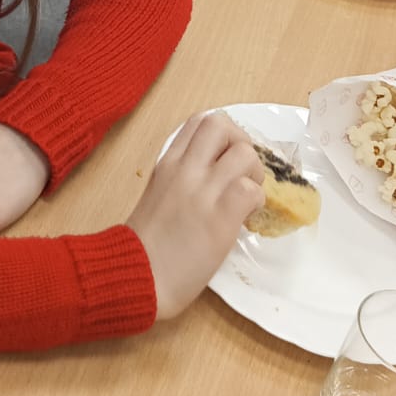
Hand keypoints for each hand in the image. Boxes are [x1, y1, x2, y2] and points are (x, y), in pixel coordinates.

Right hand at [128, 109, 264, 321]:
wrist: (138, 275)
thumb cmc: (146, 244)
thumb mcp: (159, 194)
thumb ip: (183, 178)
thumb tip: (218, 178)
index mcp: (167, 163)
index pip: (200, 120)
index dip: (223, 135)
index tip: (226, 159)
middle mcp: (184, 169)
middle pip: (221, 123)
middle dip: (241, 142)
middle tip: (241, 172)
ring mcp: (202, 191)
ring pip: (244, 153)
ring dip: (255, 174)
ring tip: (246, 197)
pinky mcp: (220, 218)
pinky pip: (251, 190)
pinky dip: (257, 202)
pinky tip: (246, 218)